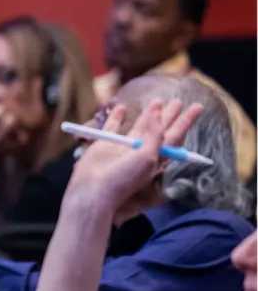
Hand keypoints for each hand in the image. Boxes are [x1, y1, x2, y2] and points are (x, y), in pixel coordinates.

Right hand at [67, 99, 202, 211]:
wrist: (94, 190)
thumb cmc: (123, 178)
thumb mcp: (147, 157)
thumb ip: (155, 134)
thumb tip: (158, 113)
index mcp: (156, 156)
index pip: (175, 135)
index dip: (185, 121)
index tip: (197, 107)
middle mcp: (142, 151)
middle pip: (160, 129)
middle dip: (170, 115)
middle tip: (179, 101)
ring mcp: (124, 147)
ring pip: (139, 126)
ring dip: (148, 114)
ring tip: (156, 101)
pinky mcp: (105, 145)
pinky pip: (113, 126)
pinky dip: (117, 117)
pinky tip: (121, 108)